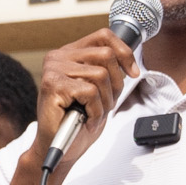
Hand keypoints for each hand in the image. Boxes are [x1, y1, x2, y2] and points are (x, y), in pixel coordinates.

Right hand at [34, 25, 144, 168]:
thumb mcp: (97, 89)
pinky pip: (90, 92)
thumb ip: (107, 70)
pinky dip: (96, 111)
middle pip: (106, 55)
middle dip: (116, 83)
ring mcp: (53, 70)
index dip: (124, 52)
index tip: (132, 72)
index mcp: (69, 53)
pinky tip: (87, 120)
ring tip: (94, 114)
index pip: (103, 36)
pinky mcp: (52, 86)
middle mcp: (58, 57)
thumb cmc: (77, 120)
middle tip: (108, 103)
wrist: (56, 148)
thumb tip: (128, 61)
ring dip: (105, 101)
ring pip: (101, 75)